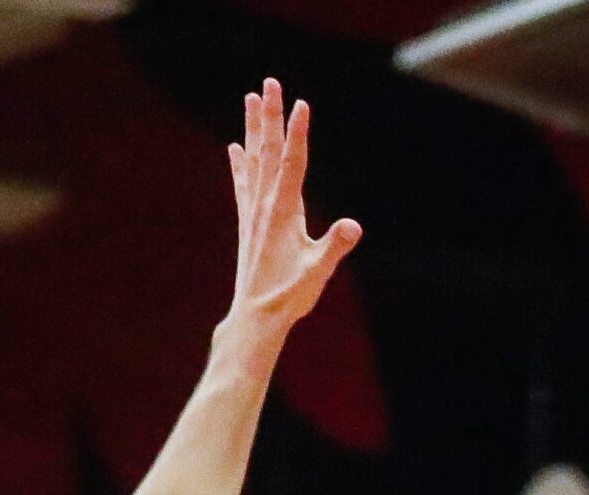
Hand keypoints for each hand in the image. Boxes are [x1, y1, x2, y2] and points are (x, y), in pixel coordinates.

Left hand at [227, 79, 360, 332]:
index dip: (298, 133)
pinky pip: (243, 185)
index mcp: (284, 212)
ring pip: (254, 160)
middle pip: (269, 151)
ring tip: (251, 99)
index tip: (301, 104)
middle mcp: (265, 205)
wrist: (255, 318)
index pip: (293, 162)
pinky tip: (235, 147)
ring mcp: (254, 213)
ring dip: (254, 128)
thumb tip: (353, 227)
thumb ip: (334, 247)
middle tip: (269, 82)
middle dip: (270, 116)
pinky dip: (240, 163)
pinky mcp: (249, 224)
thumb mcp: (317, 273)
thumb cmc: (289, 296)